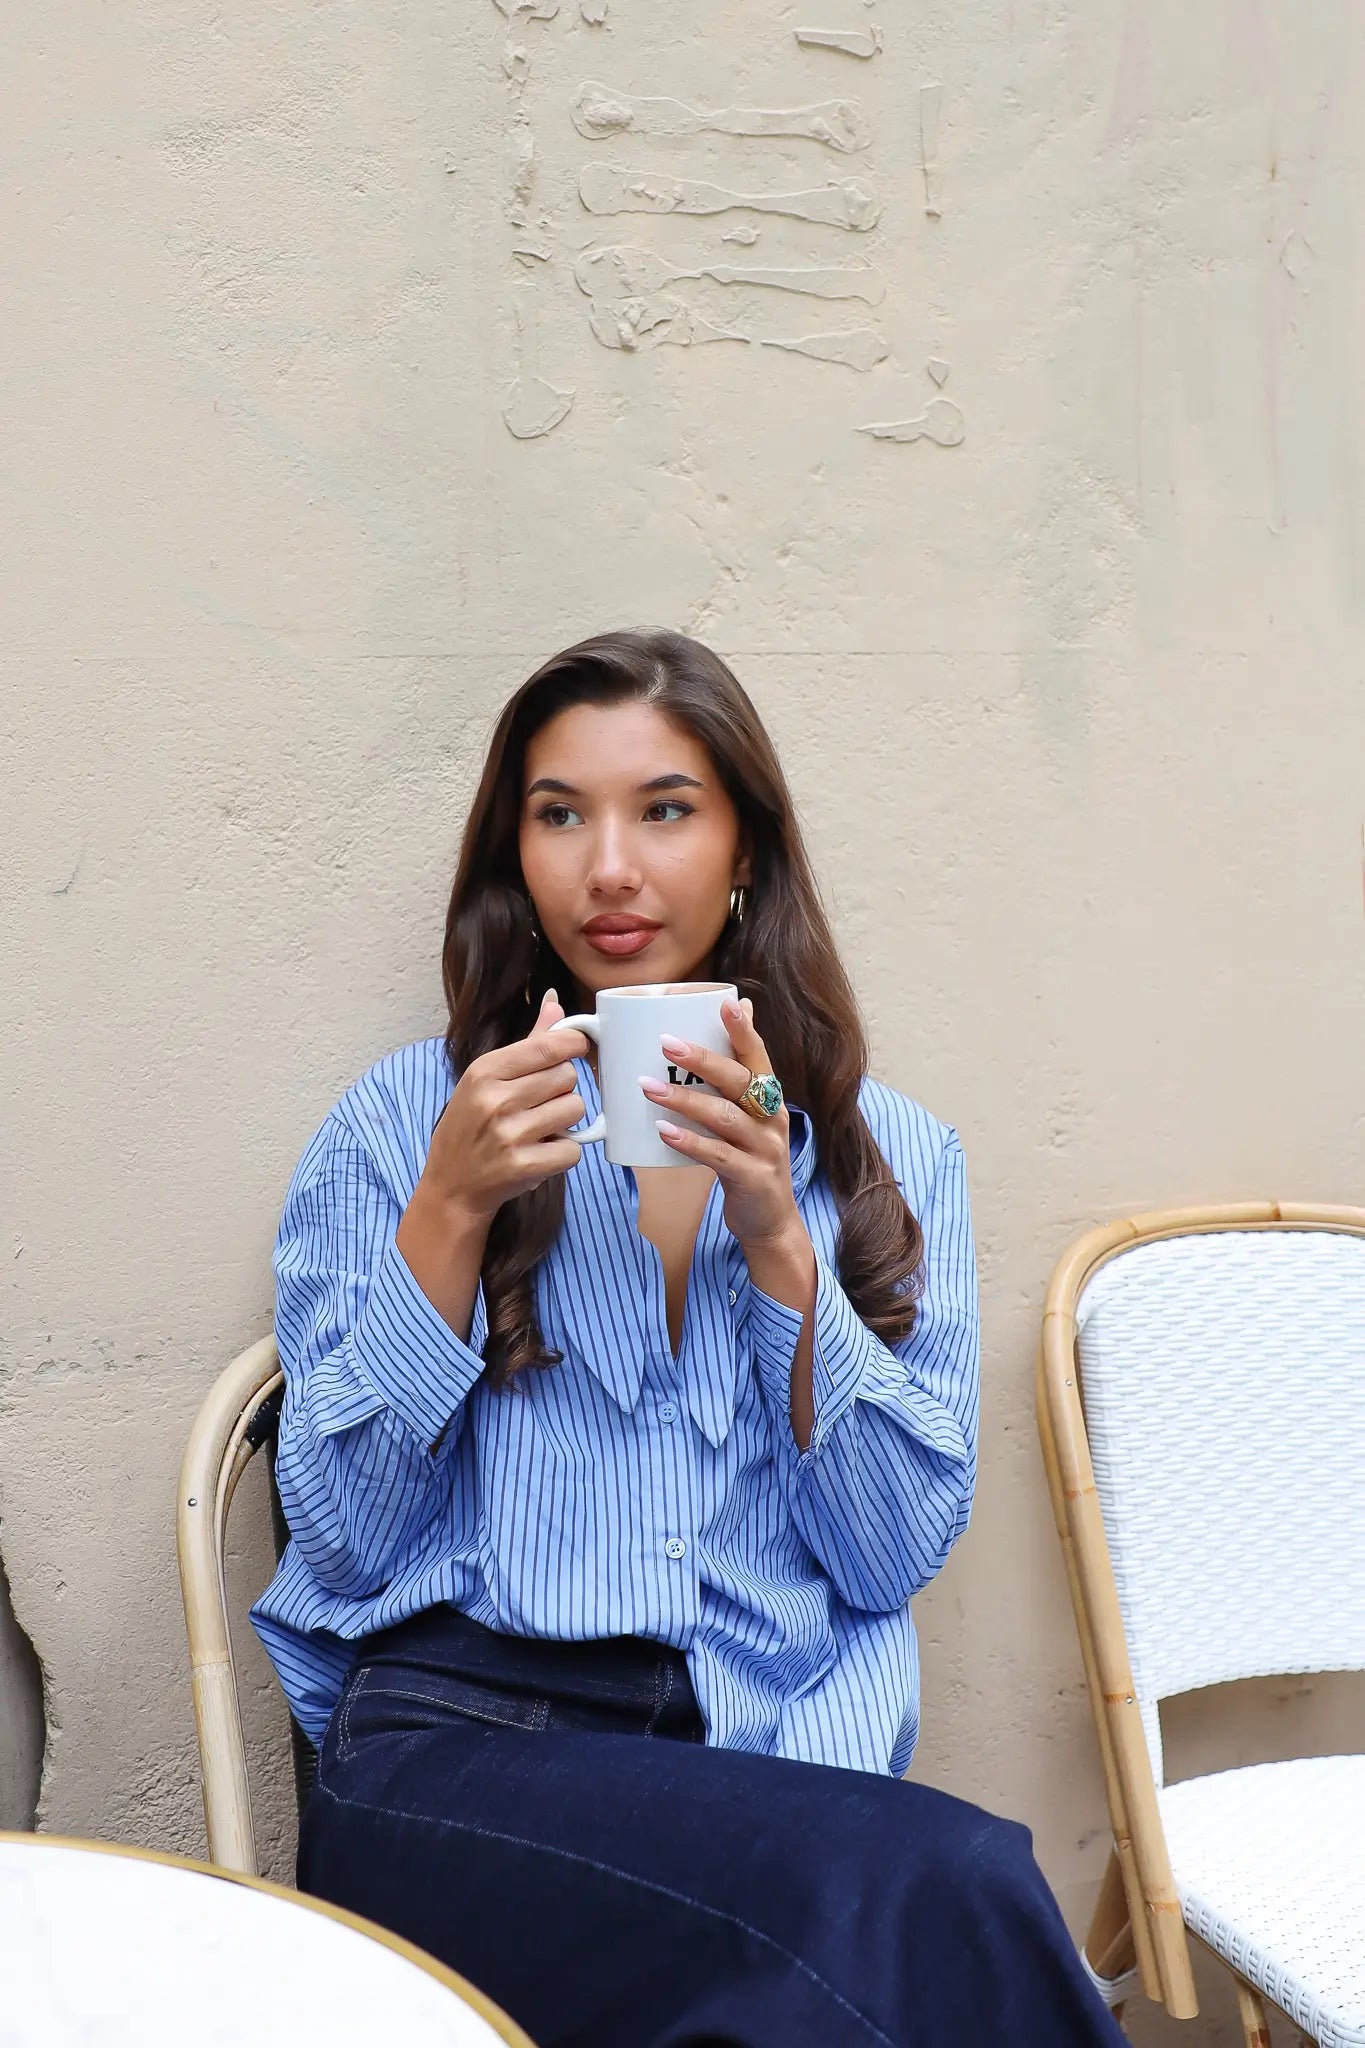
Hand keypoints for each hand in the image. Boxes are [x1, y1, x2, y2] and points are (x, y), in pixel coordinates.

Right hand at [420, 989, 590, 1223]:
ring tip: (541, 1128)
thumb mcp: (485, 1080)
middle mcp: (495, 1100)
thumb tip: (555, 1003)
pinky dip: (564, 1152)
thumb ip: (527, 1043)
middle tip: (542, 1102)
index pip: (549, 1045)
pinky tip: (542, 1152)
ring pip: (575, 1108)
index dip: (573, 1044)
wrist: (451, 1187)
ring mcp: (509, 1135)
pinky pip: (573, 1148)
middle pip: (567, 1076)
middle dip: (562, 1088)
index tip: (576, 1049)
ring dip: (566, 1120)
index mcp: (484, 1071)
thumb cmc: (469, 1128)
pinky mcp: (525, 1167)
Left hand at [641, 996, 802, 1253]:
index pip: (758, 1056)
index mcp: (769, 1097)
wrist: (769, 1221)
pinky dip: (690, 1142)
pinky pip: (719, 1156)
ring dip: (685, 1100)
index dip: (744, 1030)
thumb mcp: (744, 1117)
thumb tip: (725, 1031)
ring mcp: (766, 1149)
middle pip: (741, 1081)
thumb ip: (731, 1081)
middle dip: (703, 1060)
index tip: (726, 1003)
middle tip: (666, 1043)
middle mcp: (772, 1118)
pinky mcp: (753, 1178)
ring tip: (649, 1088)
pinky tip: (664, 1132)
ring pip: (726, 1116)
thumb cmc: (747, 1159)